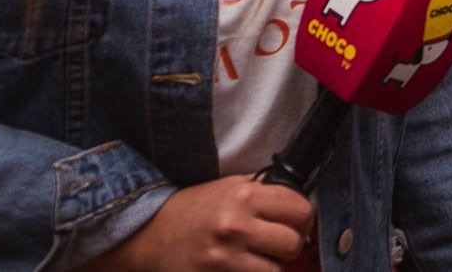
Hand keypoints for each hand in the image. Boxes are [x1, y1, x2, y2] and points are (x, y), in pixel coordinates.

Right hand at [82, 176, 312, 270]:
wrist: (148, 234)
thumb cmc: (192, 209)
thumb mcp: (227, 187)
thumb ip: (262, 191)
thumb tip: (299, 200)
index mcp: (243, 196)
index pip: (300, 209)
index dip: (302, 218)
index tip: (296, 223)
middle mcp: (236, 226)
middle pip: (293, 244)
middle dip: (289, 246)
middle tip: (277, 245)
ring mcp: (224, 259)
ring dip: (270, 268)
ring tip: (256, 260)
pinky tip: (242, 269)